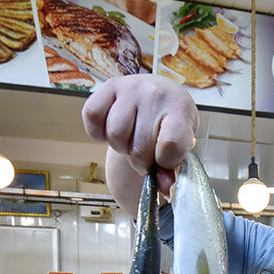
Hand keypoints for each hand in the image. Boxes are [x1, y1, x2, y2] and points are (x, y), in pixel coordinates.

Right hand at [82, 74, 198, 194]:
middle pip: (139, 148)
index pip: (170, 145)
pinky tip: (111, 129)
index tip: (165, 159)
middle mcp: (156, 94)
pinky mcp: (109, 85)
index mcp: (180, 110)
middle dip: (141, 160)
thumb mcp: (182, 145)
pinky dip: (98, 131)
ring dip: (121, 146)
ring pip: (115, 135)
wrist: (163, 94)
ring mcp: (131, 87)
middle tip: (147, 150)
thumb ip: (172, 169)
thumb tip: (163, 187)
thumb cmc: (172, 123)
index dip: (164, 162)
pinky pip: (91, 116)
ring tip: (131, 138)